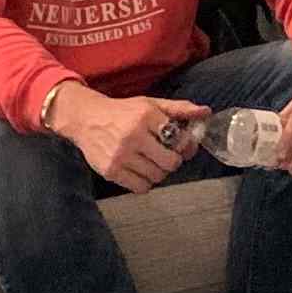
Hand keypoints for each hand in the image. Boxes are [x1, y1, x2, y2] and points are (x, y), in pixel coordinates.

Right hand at [57, 90, 205, 192]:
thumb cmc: (123, 112)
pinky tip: (139, 170)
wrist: (85, 119)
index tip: (180, 146)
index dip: (185, 147)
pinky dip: (144, 182)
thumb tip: (206, 112)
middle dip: (172, 161)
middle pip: (170, 163)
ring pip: (156, 177)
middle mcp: (134, 135)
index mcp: (146, 116)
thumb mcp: (150, 104)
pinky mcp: (111, 171)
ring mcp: (121, 155)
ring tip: (149, 162)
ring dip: (158, 172)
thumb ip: (179, 108)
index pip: (179, 140)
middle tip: (165, 156)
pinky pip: (141, 187)